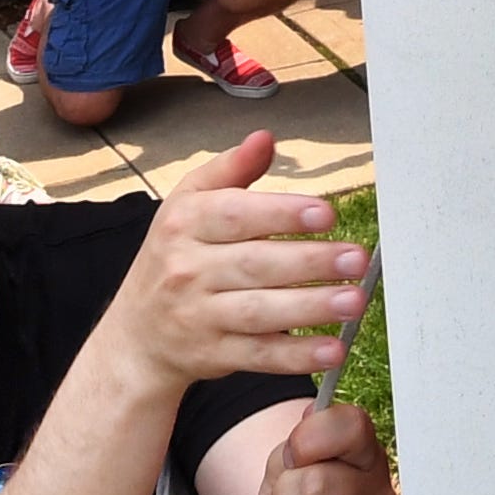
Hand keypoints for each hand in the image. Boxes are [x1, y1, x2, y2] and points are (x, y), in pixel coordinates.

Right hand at [83, 133, 371, 393]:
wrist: (137, 334)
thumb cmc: (175, 256)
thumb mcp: (188, 204)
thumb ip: (230, 170)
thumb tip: (264, 138)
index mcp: (185, 224)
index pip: (235, 215)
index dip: (282, 213)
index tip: (326, 213)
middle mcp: (187, 270)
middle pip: (254, 265)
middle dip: (310, 262)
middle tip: (357, 258)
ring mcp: (200, 317)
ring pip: (259, 312)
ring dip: (311, 307)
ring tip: (354, 300)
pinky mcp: (214, 355)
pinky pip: (259, 355)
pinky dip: (296, 355)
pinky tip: (333, 350)